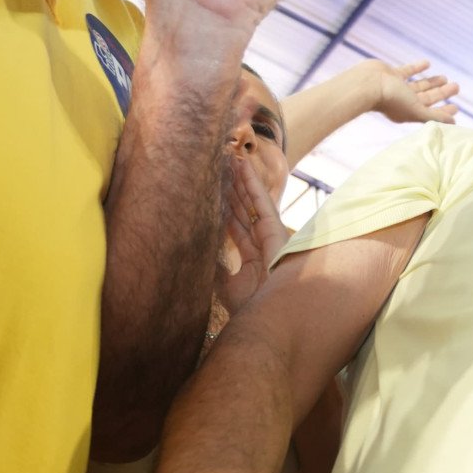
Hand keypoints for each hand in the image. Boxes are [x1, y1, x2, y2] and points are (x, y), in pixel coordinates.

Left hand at [219, 153, 291, 313]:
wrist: (270, 314)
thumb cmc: (252, 305)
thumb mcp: (225, 285)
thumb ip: (215, 269)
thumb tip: (196, 254)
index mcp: (251, 256)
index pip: (234, 225)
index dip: (224, 207)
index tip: (212, 191)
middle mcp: (261, 242)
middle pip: (242, 209)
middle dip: (231, 188)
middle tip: (219, 166)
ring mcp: (270, 234)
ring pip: (251, 201)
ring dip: (240, 179)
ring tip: (229, 158)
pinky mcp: (275, 229)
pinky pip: (261, 201)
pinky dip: (251, 182)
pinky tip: (242, 165)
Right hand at [341, 59, 461, 123]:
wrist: (367, 83)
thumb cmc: (391, 100)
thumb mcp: (416, 111)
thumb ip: (434, 117)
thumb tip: (453, 123)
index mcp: (409, 112)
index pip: (431, 112)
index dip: (444, 111)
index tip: (456, 107)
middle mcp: (403, 101)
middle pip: (427, 98)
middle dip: (441, 93)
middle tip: (456, 87)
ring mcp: (397, 87)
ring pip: (418, 85)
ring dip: (432, 82)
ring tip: (445, 78)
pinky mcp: (391, 74)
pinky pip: (407, 71)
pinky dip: (417, 68)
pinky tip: (427, 63)